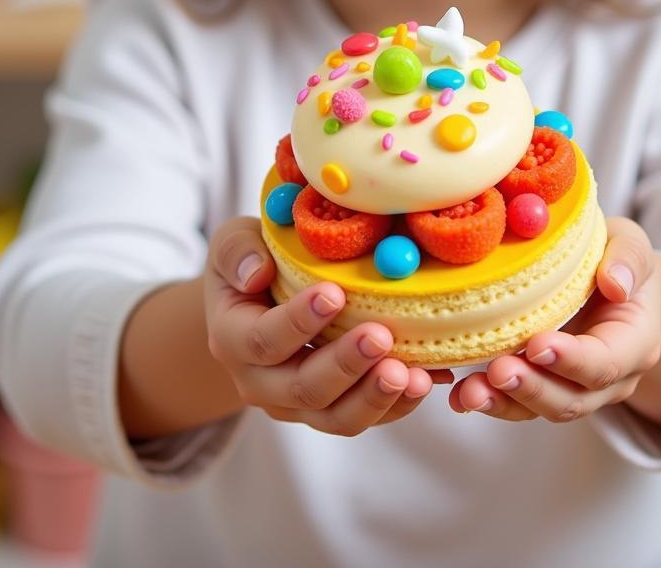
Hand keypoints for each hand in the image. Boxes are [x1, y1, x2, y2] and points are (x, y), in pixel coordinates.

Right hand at [204, 217, 451, 435]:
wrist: (255, 308)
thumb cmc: (253, 264)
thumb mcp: (232, 244)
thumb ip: (238, 251)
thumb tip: (256, 273)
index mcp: (232, 339)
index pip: (263, 340)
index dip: (298, 321)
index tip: (335, 293)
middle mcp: (261, 382)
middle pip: (303, 387)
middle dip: (346, 364)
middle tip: (380, 336)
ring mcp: (297, 403)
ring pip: (336, 416)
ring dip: (375, 396)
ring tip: (413, 375)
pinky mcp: (331, 410)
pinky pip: (365, 417)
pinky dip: (399, 404)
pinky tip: (428, 378)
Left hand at [450, 216, 660, 421]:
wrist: (608, 279)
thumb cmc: (615, 257)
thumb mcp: (630, 245)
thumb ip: (628, 259)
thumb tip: (616, 283)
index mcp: (635, 342)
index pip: (606, 362)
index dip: (572, 360)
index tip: (537, 345)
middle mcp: (610, 378)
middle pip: (572, 398)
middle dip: (532, 388)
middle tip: (498, 371)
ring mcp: (576, 388)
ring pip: (542, 408)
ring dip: (505, 402)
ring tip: (469, 392)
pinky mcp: (544, 386)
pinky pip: (518, 404)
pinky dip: (491, 402)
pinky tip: (460, 397)